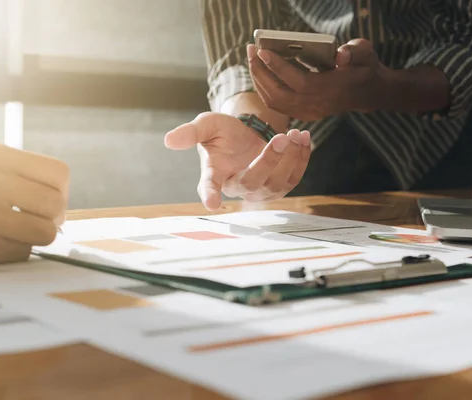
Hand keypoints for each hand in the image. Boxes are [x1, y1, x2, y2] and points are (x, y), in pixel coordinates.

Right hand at [164, 112, 310, 209]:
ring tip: (294, 134)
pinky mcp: (278, 186)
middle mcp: (236, 187)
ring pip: (277, 183)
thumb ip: (191, 132)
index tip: (212, 203)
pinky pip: (294, 178)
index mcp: (214, 175)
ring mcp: (259, 191)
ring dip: (290, 159)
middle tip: (280, 138)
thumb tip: (168, 140)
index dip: (210, 195)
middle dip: (269, 160)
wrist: (245, 133)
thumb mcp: (207, 126)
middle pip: (253, 183)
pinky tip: (302, 139)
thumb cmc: (222, 132)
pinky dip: (301, 159)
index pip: (209, 187)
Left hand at [248, 39, 389, 120]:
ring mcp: (308, 112)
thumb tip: (340, 56)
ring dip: (259, 80)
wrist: (368, 92)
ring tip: (252, 59)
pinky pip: (277, 105)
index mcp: (329, 90)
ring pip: (274, 101)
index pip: (298, 81)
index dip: (278, 67)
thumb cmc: (364, 67)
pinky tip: (260, 73)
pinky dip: (265, 89)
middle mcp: (316, 105)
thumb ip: (354, 52)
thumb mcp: (364, 53)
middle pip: (279, 93)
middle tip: (250, 50)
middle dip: (261, 72)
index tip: (262, 51)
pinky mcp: (303, 114)